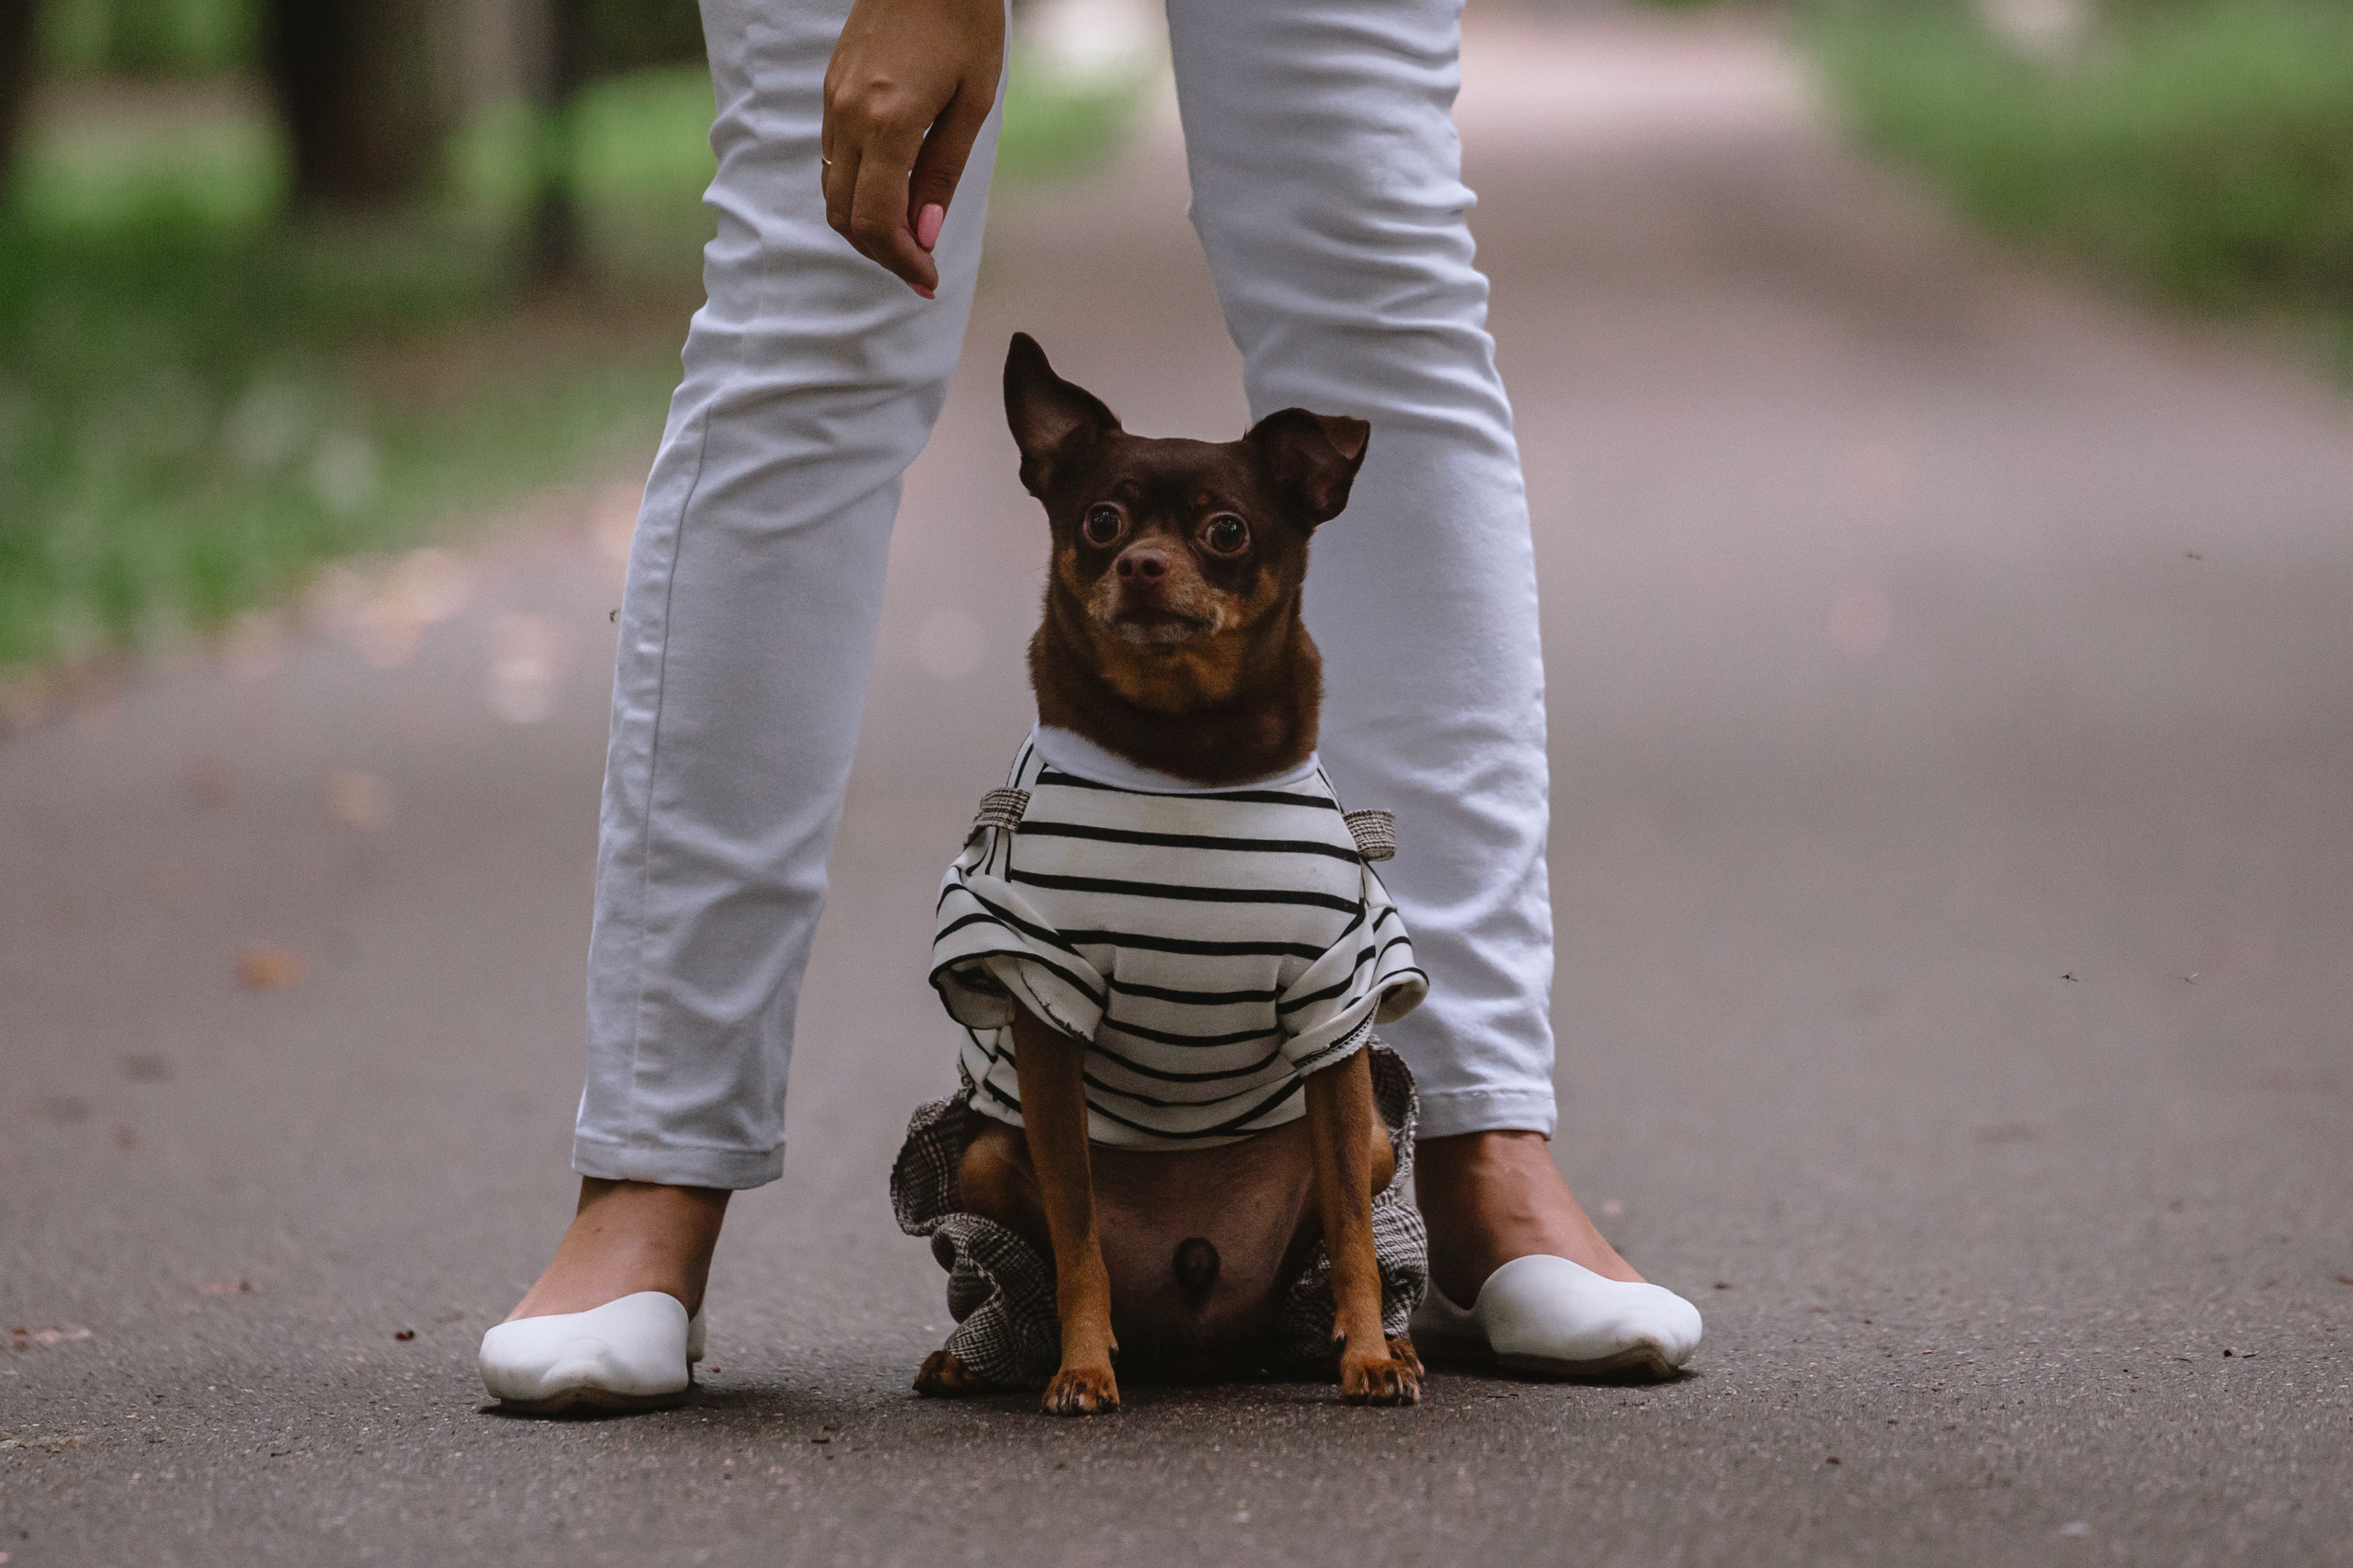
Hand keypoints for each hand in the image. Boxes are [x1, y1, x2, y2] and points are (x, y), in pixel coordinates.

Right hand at [821, 0, 1005, 297]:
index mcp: (888, 122)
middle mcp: (848, 116)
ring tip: (908, 241)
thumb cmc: (964, 23)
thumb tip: (926, 233)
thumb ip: (944, 170)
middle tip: (920, 271)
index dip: (902, 262)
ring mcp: (832, 102)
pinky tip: (892, 197)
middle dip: (883, 255)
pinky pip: (833, 161)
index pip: (878, 221)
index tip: (929, 280)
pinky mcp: (830, 90)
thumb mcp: (971, 103)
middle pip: (846, 217)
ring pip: (833, 192)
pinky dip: (857, 193)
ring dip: (866, 228)